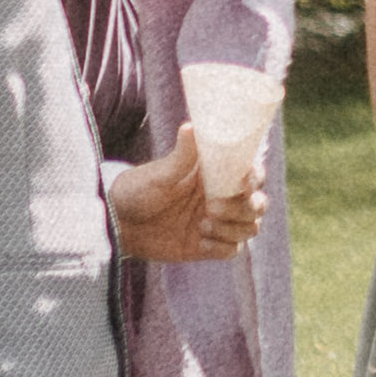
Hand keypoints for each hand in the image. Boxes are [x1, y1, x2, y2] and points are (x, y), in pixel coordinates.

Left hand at [108, 139, 267, 263]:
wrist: (116, 225)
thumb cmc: (135, 191)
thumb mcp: (158, 174)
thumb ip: (181, 156)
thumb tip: (191, 126)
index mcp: (214, 176)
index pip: (251, 175)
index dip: (256, 178)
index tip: (245, 182)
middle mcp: (221, 198)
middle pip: (258, 204)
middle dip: (245, 208)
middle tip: (212, 208)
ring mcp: (217, 223)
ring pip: (251, 227)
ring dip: (233, 228)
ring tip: (203, 225)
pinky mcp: (208, 246)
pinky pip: (233, 250)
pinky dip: (222, 247)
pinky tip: (199, 241)